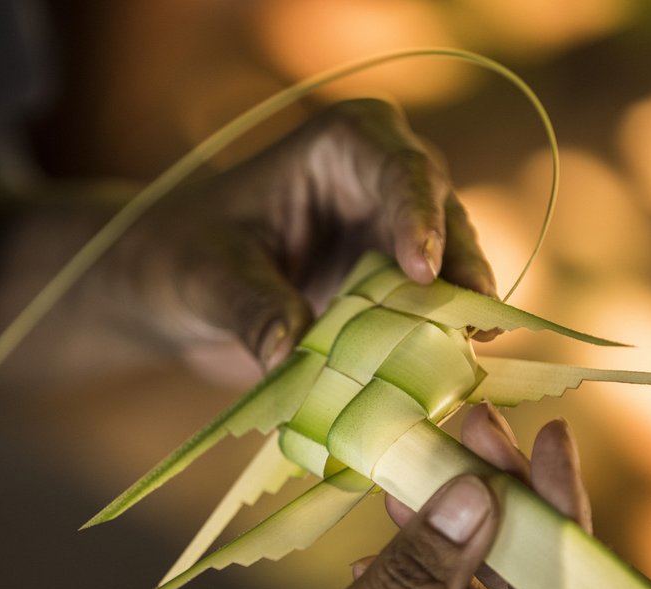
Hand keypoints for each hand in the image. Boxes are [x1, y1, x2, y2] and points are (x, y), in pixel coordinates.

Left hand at [111, 99, 495, 377]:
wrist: (174, 292)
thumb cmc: (183, 258)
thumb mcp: (207, 279)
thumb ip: (249, 307)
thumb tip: (287, 353)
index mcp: (342, 147)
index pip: (399, 169)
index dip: (418, 216)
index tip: (421, 270)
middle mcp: (384, 185)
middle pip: (444, 218)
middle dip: (463, 269)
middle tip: (476, 324)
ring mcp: (395, 241)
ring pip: (451, 270)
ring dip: (460, 313)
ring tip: (471, 355)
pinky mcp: (394, 294)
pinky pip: (430, 316)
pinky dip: (437, 346)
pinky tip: (447, 380)